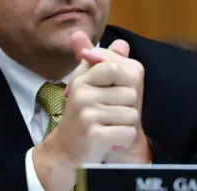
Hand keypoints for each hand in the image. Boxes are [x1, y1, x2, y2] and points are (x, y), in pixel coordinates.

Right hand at [32, 31, 139, 190]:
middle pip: (130, 93)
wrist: (65, 153)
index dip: (124, 82)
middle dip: (126, 108)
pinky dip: (123, 140)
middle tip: (109, 117)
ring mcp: (87, 115)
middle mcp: (82, 94)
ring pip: (132, 114)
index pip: (115, 67)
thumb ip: (105, 65)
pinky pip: (128, 132)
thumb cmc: (83, 118)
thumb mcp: (90, 88)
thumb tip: (122, 43)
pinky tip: (109, 141)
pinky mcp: (95, 135)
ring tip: (107, 128)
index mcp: (82, 80)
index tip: (113, 94)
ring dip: (124, 125)